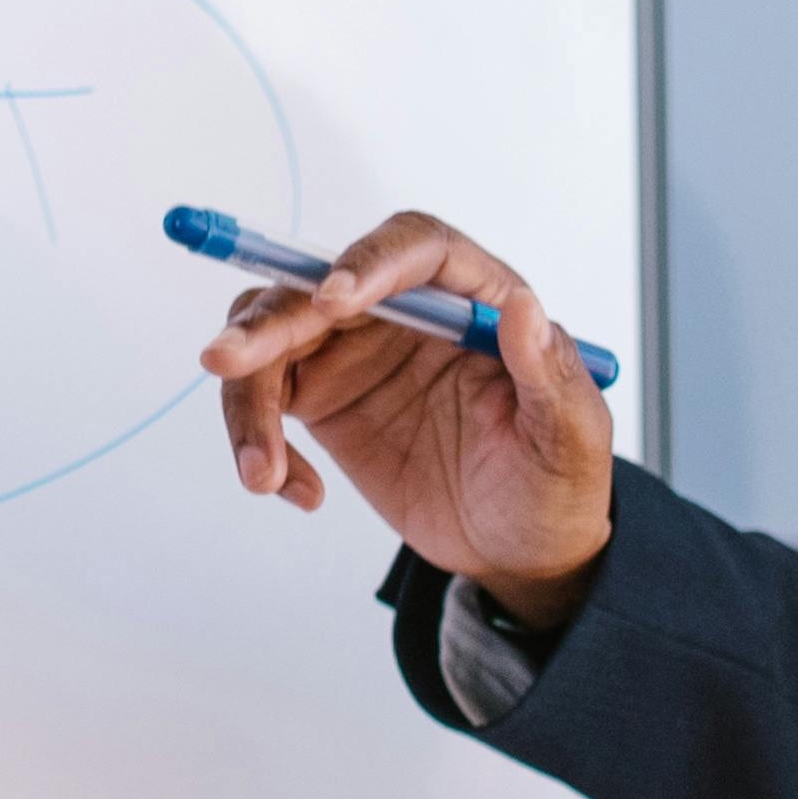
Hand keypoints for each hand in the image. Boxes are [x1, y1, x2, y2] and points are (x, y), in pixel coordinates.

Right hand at [197, 210, 614, 622]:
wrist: (516, 549)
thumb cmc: (555, 486)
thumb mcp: (572, 438)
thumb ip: (549, 371)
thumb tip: (524, 308)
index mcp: (475, 299)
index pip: (419, 249)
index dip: (372, 260)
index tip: (333, 299)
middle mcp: (406, 311)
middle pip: (320, 286)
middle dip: (268, 322)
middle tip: (225, 363)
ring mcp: (357, 351)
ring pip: (272, 335)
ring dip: (246, 396)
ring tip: (262, 473)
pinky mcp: (321, 398)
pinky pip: (261, 396)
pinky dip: (256, 441)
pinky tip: (294, 491)